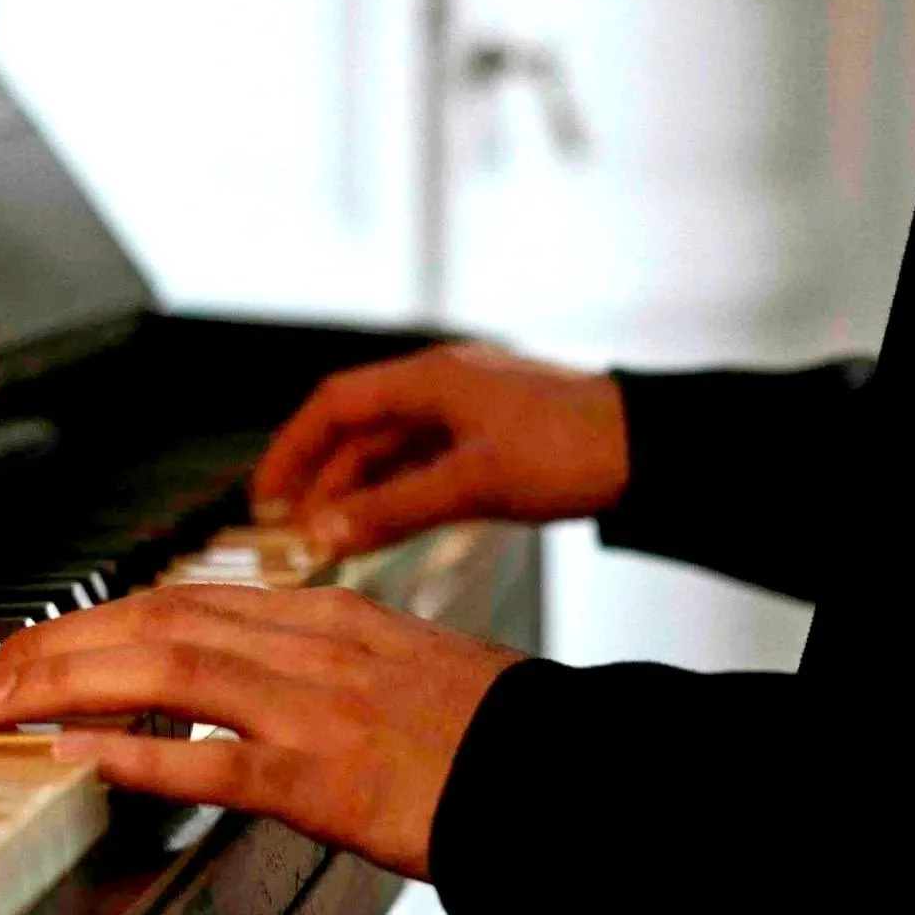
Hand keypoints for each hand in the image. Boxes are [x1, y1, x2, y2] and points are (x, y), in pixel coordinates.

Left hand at [0, 584, 521, 876]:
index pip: (186, 599)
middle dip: (57, 643)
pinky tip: (82, 756)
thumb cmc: (488, 734)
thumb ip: (321, 660)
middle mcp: (314, 646)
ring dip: (70, 684)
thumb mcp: (402, 664)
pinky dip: (140, 753)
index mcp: (329, 615)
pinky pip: (216, 758)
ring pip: (170, 671)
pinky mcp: (329, 779)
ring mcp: (319, 709)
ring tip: (4, 706)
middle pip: (158, 620)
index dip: (96, 619)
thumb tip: (243, 680)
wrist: (564, 775)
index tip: (37, 642)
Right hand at [250, 343, 629, 560]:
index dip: (292, 448)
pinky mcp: (492, 438)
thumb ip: (392, 511)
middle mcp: (443, 384)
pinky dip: (398, 493)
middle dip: (322, 478)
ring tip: (329, 538)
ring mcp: (468, 410)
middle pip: (360, 428)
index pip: (336, 404)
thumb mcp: (472, 485)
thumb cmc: (570, 451)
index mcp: (432, 377)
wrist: (652, 448)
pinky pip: (426, 462)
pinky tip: (384, 527)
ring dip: (359, 491)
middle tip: (291, 530)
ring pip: (393, 450)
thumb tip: (319, 533)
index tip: (262, 496)